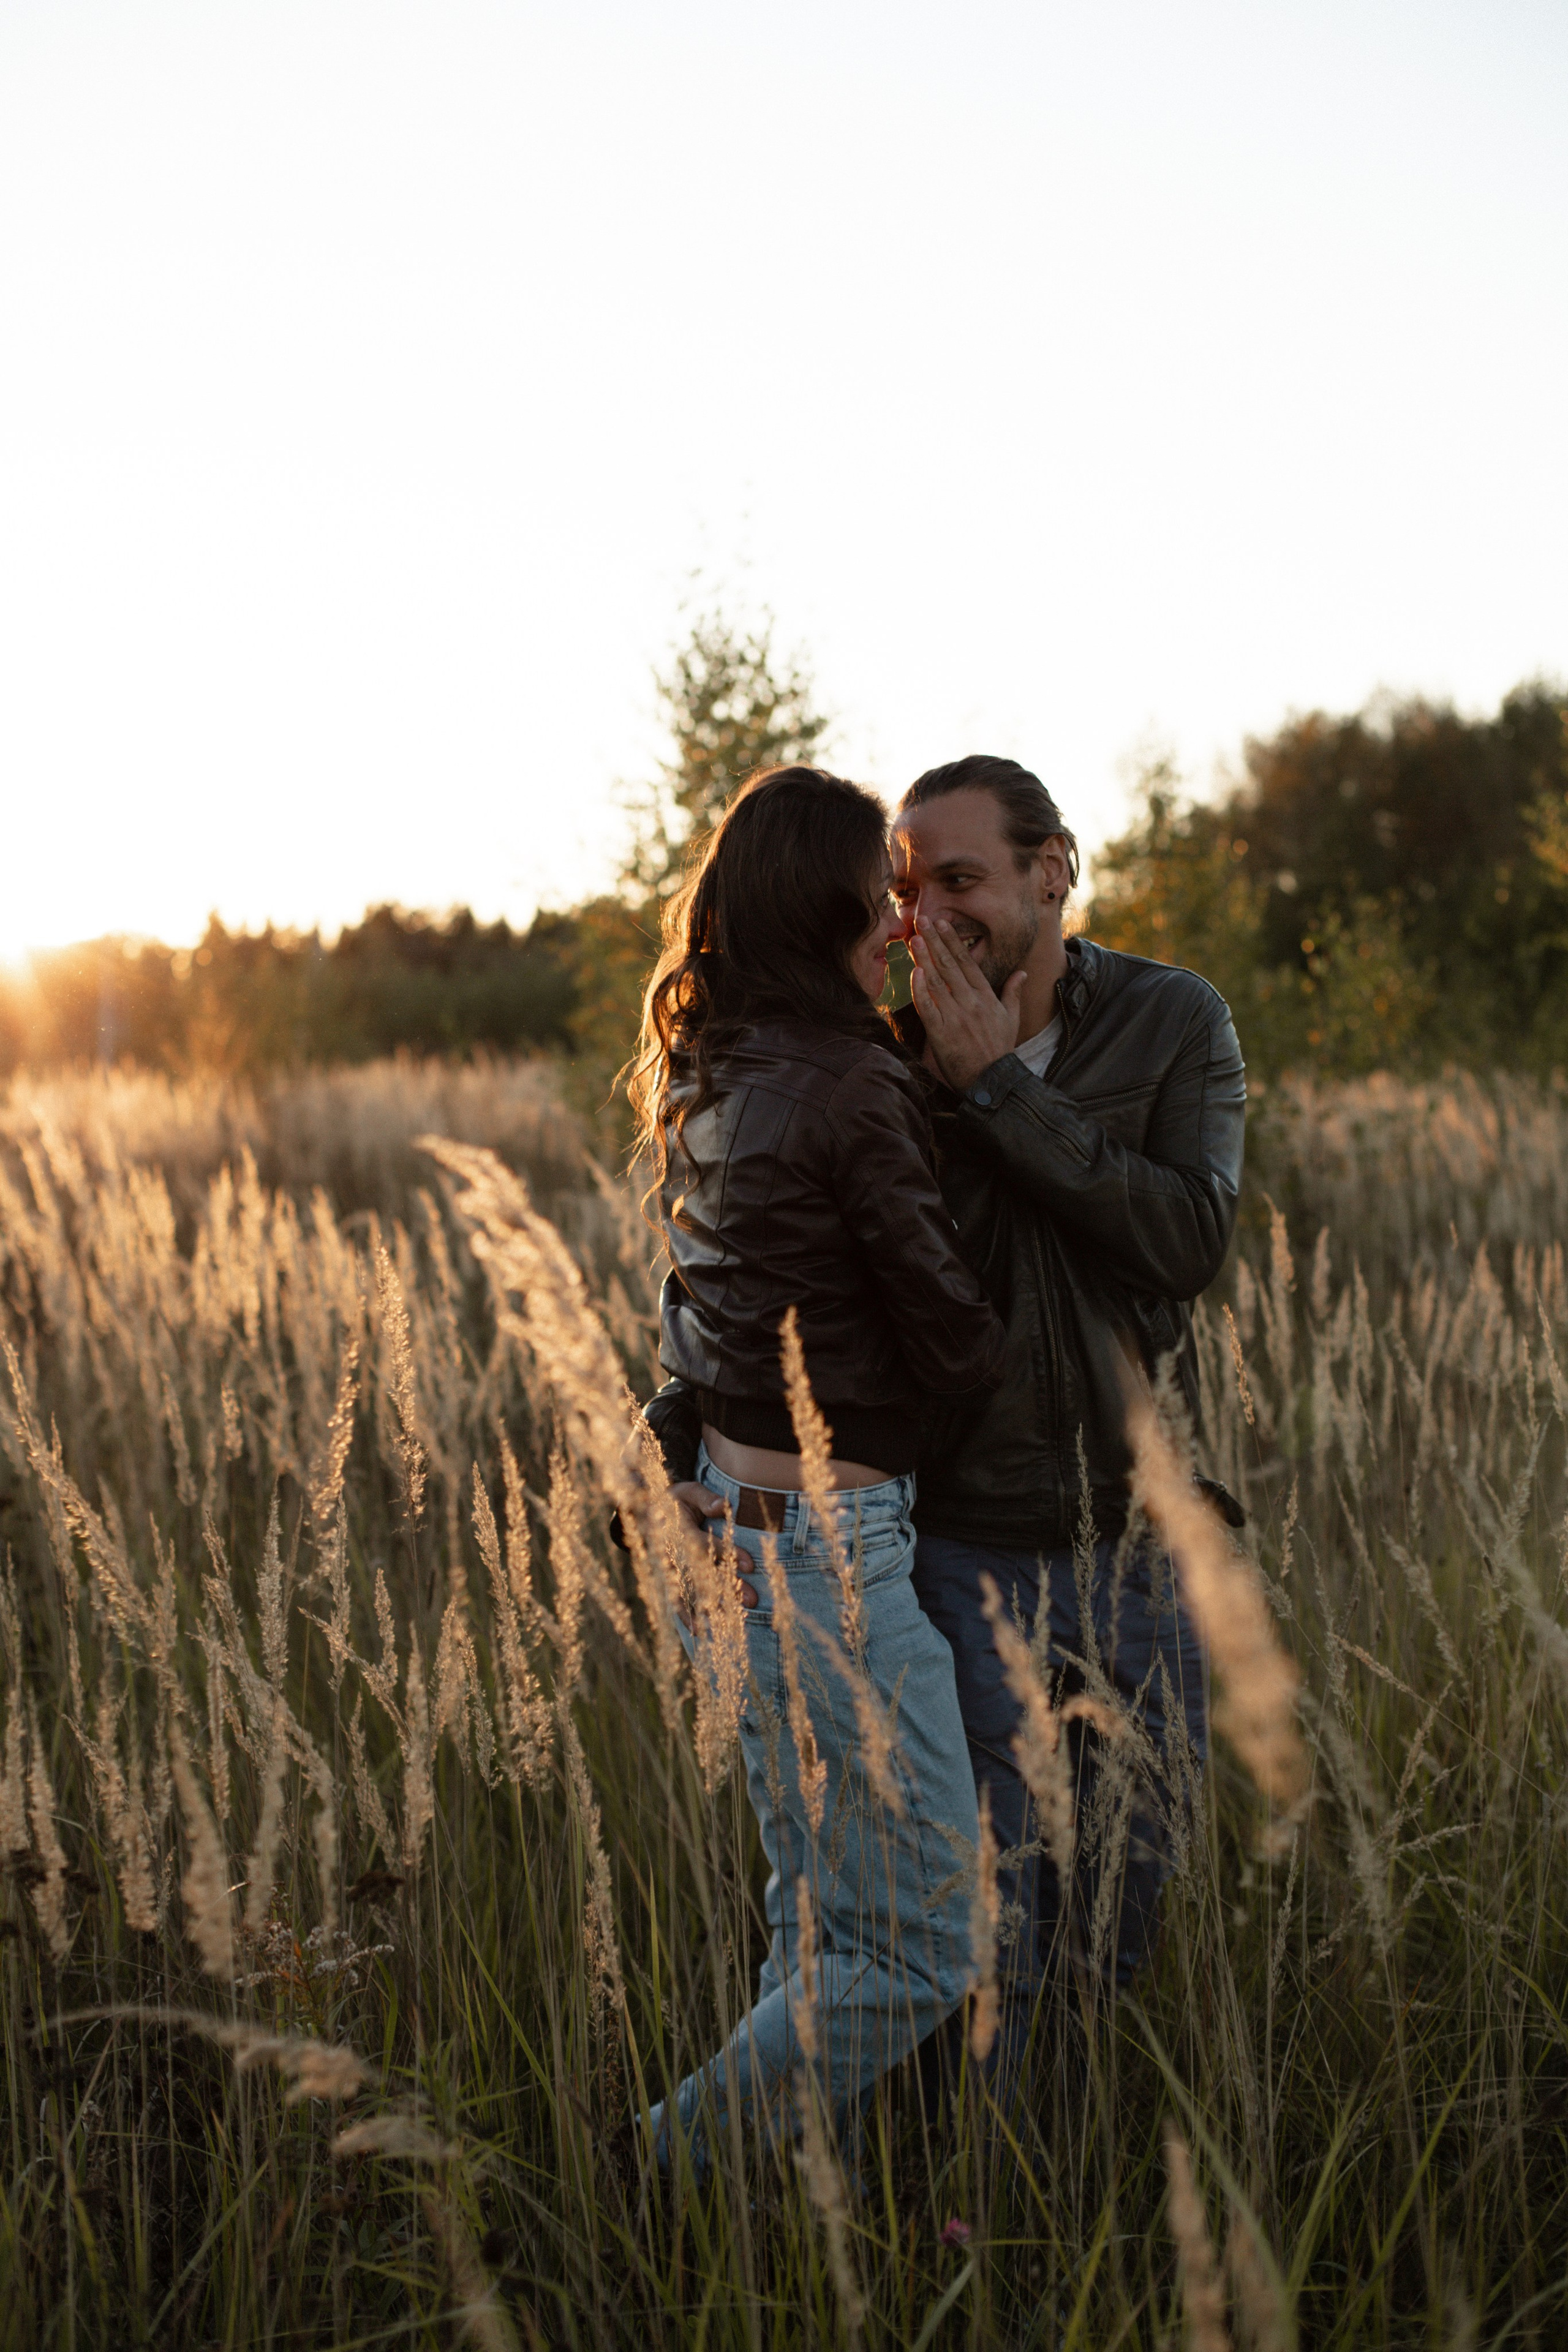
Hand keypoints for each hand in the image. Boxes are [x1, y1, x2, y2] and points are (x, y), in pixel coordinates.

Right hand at [669, 1482, 758, 1621]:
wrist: (642, 1513)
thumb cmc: (673, 1501)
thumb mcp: (687, 1491)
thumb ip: (705, 1498)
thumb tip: (723, 1505)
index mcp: (680, 1530)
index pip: (707, 1544)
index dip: (728, 1554)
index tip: (750, 1566)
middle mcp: (673, 1554)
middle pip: (702, 1574)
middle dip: (727, 1588)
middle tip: (752, 1601)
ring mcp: (669, 1570)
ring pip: (691, 1591)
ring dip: (712, 1607)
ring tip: (733, 1622)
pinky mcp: (666, 1580)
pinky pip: (675, 1600)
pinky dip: (685, 1617)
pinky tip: (699, 1631)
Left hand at [908, 917, 1025, 1093]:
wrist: (992, 1080)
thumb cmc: (1000, 1049)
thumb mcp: (1011, 1019)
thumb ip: (1013, 993)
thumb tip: (1022, 973)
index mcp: (985, 996)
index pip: (966, 962)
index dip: (952, 942)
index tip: (942, 924)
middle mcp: (970, 1002)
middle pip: (949, 966)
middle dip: (934, 941)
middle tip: (922, 920)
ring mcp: (956, 1017)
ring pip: (937, 982)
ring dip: (924, 959)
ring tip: (914, 939)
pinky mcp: (941, 1033)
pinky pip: (928, 1008)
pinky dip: (921, 990)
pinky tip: (914, 973)